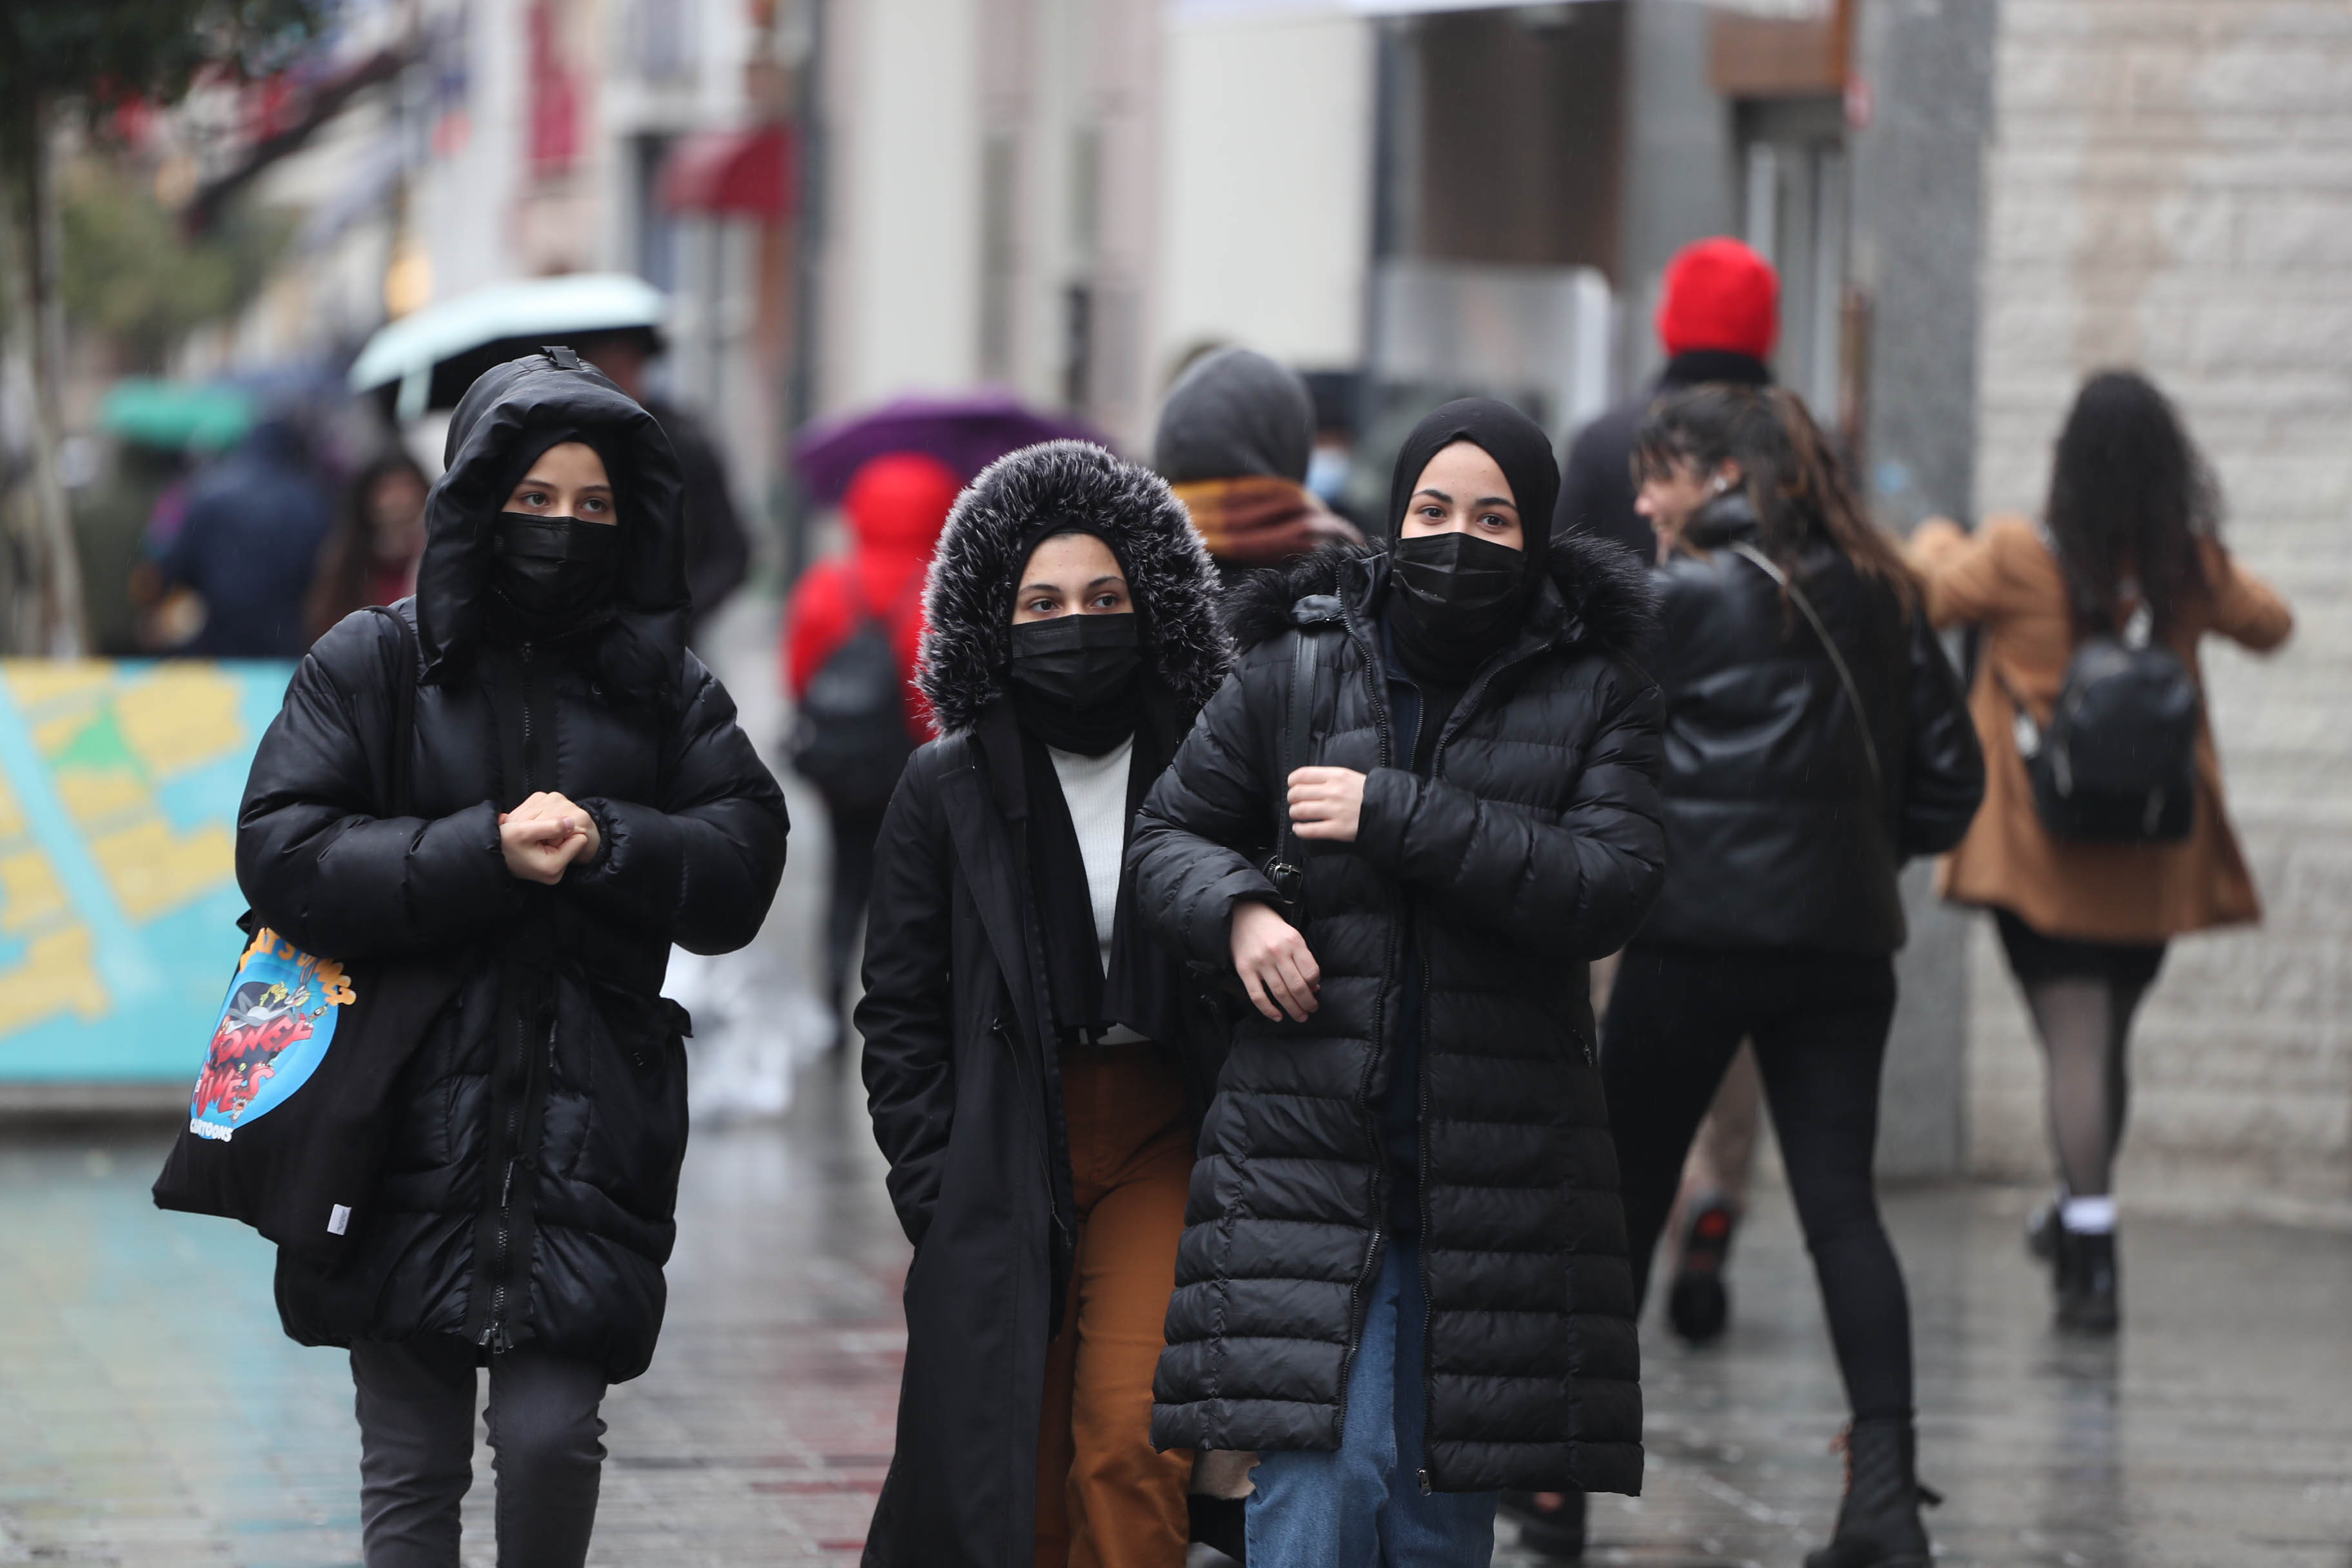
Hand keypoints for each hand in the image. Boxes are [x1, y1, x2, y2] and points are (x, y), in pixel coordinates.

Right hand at [498, 791, 599, 883]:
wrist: (488, 852)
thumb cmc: (502, 842)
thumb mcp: (523, 831)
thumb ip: (551, 825)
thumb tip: (572, 821)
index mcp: (554, 867)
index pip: (579, 839)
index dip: (562, 829)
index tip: (541, 831)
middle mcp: (557, 871)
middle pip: (573, 840)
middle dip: (557, 831)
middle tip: (534, 834)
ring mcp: (555, 868)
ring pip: (567, 839)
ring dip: (551, 832)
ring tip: (531, 837)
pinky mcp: (551, 862)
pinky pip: (559, 842)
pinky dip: (548, 836)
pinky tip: (533, 838)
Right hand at [1230, 899, 1319, 1022]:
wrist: (1244, 916)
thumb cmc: (1273, 930)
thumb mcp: (1293, 937)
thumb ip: (1304, 960)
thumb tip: (1314, 988)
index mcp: (1294, 942)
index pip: (1311, 972)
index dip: (1315, 985)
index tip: (1314, 990)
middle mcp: (1278, 952)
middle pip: (1297, 986)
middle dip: (1307, 1003)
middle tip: (1311, 1010)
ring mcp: (1260, 962)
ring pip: (1280, 993)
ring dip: (1292, 1009)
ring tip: (1300, 1016)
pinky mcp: (1244, 970)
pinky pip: (1257, 996)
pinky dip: (1268, 1010)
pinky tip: (1277, 1016)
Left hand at [1287, 766, 1364, 843]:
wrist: (1390, 810)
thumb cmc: (1369, 794)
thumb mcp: (1351, 777)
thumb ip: (1330, 778)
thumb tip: (1307, 782)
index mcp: (1336, 775)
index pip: (1302, 775)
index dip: (1292, 781)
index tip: (1292, 786)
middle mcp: (1333, 791)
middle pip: (1297, 793)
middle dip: (1292, 799)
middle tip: (1295, 803)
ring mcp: (1334, 811)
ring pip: (1300, 811)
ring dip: (1294, 813)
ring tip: (1297, 816)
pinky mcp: (1337, 829)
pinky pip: (1309, 830)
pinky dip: (1299, 830)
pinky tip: (1299, 828)